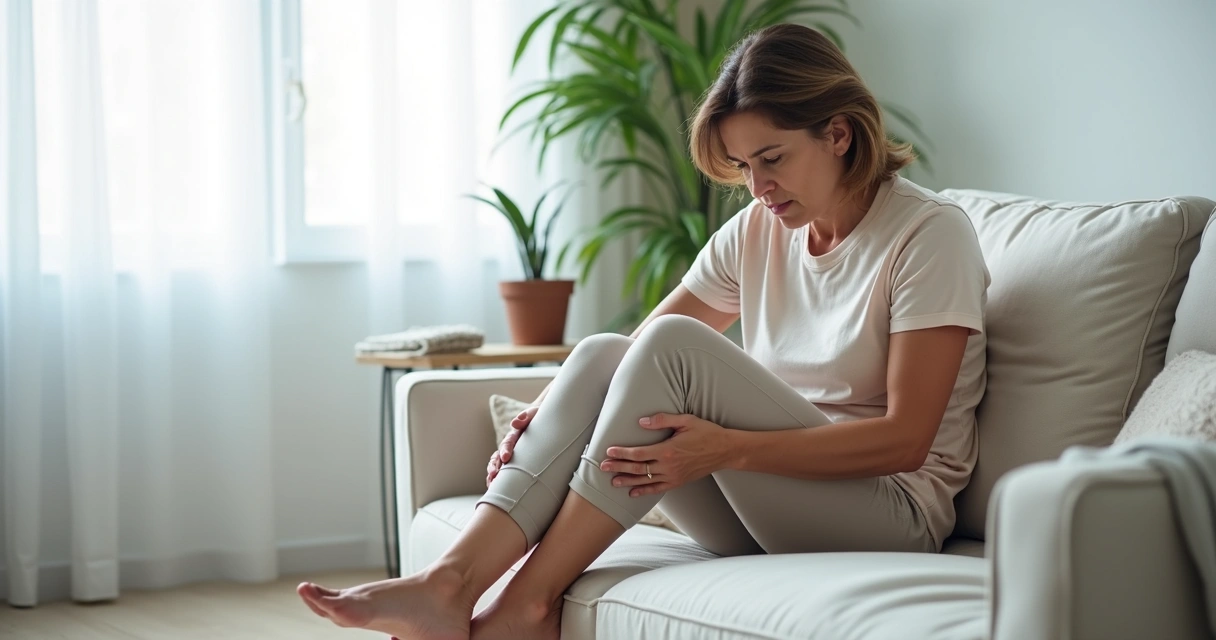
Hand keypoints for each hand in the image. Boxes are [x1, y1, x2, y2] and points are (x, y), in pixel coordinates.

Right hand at [486, 405, 537, 486]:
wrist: (549, 421)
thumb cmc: (542, 418)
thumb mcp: (536, 414)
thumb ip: (526, 416)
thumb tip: (515, 422)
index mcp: (516, 434)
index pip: (508, 442)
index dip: (505, 450)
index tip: (505, 458)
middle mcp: (511, 446)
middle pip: (498, 456)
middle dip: (495, 465)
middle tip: (494, 475)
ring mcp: (512, 455)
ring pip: (498, 465)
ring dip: (493, 474)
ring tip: (491, 484)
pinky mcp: (516, 463)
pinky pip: (504, 472)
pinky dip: (498, 480)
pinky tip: (494, 489)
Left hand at [599, 413, 729, 496]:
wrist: (725, 451)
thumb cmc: (706, 433)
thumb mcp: (686, 420)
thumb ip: (663, 420)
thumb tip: (642, 422)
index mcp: (668, 450)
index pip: (639, 453)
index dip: (622, 453)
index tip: (609, 451)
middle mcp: (669, 466)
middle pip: (638, 468)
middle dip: (619, 467)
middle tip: (602, 466)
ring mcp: (673, 477)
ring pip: (645, 481)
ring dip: (627, 481)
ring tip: (612, 481)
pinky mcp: (678, 482)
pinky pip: (657, 489)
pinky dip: (644, 491)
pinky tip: (632, 492)